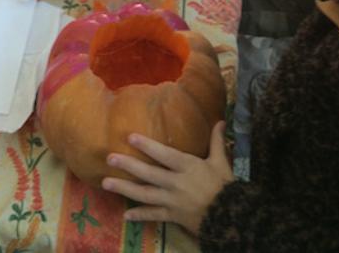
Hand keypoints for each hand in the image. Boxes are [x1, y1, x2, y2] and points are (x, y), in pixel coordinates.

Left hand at [102, 123, 231, 235]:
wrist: (232, 218)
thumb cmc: (225, 187)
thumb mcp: (222, 162)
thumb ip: (217, 141)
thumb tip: (220, 120)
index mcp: (188, 167)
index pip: (164, 155)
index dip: (148, 146)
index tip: (131, 137)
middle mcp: (176, 183)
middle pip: (149, 174)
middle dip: (129, 166)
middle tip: (110, 158)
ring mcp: (173, 201)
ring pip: (145, 194)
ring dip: (125, 189)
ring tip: (106, 183)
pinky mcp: (173, 216)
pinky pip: (154, 216)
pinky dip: (140, 215)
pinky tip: (125, 214)